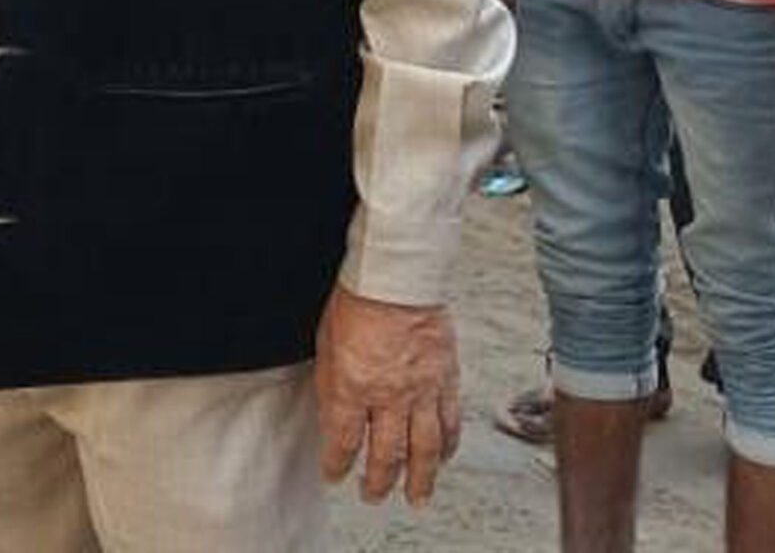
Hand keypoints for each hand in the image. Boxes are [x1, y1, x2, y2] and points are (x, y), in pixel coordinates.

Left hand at [316, 288, 461, 507]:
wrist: (397, 277)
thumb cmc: (358, 301)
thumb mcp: (325, 345)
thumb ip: (330, 385)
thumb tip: (331, 416)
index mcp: (352, 387)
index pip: (343, 441)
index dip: (337, 464)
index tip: (334, 475)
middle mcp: (389, 396)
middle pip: (385, 454)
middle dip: (377, 481)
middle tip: (372, 495)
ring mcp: (422, 392)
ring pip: (423, 449)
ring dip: (419, 479)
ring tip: (415, 497)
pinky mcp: (446, 381)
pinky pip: (449, 423)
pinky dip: (447, 447)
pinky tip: (442, 459)